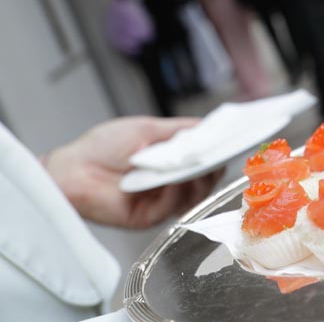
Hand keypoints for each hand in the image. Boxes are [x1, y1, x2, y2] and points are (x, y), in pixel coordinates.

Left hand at [45, 116, 224, 228]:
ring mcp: (162, 201)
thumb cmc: (103, 146)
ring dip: (197, 179)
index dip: (219, 152)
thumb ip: (179, 130)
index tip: (233, 141)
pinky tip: (171, 180)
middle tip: (218, 154)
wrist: (72, 167)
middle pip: (205, 180)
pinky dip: (175, 192)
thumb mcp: (147, 129)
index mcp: (173, 162)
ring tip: (198, 165)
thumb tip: (209, 126)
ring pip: (194, 195)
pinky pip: (172, 206)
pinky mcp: (149, 217)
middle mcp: (171, 184)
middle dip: (213, 166)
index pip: (205, 160)